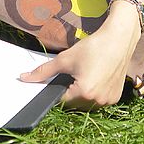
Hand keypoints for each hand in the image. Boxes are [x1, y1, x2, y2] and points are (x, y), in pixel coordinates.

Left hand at [19, 13, 139, 109]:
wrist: (118, 39)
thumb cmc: (93, 47)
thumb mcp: (65, 58)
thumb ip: (43, 71)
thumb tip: (24, 78)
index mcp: (84, 92)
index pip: (61, 100)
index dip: (58, 89)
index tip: (63, 78)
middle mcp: (97, 100)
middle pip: (75, 103)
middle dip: (70, 92)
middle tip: (75, 74)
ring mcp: (108, 101)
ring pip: (87, 103)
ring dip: (83, 94)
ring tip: (87, 74)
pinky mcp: (116, 97)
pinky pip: (99, 100)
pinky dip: (95, 93)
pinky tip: (96, 77)